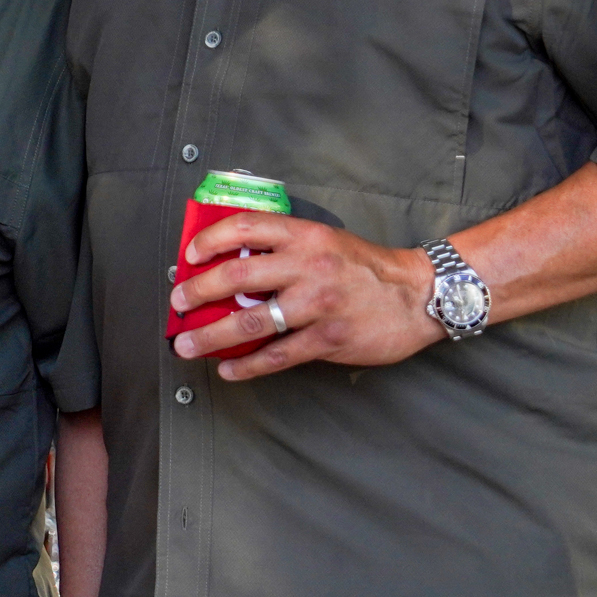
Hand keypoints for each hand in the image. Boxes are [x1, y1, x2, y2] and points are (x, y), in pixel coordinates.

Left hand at [168, 211, 446, 378]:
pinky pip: (277, 355)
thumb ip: (284, 247)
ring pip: (250, 322)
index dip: (209, 240)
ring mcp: (318, 304)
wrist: (419, 294)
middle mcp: (309, 266)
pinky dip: (247, 365)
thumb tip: (230, 263)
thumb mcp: (326, 240)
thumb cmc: (366, 267)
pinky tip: (228, 369)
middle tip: (177, 304)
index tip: (189, 255)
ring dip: (210, 336)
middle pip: (236, 275)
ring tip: (187, 344)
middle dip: (197, 292)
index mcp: (305, 236)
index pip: (244, 228)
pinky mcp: (329, 339)